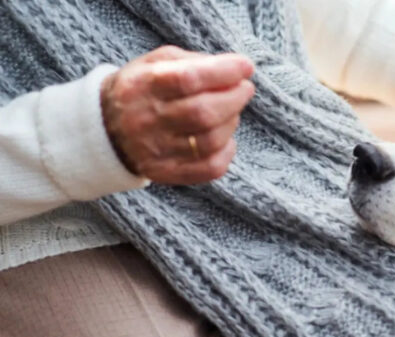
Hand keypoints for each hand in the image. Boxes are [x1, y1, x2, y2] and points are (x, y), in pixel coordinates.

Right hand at [101, 46, 254, 184]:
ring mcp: (157, 150)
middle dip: (235, 98)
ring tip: (231, 111)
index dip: (224, 72)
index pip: (189, 79)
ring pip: (210, 140)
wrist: (105, 128)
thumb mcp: (156, 63)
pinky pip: (210, 168)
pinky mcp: (167, 173)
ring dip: (231, 122)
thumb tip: (235, 69)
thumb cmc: (142, 89)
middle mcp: (148, 119)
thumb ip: (193, 61)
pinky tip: (226, 139)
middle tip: (244, 89)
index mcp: (144, 85)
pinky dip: (227, 152)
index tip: (245, 67)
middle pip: (204, 113)